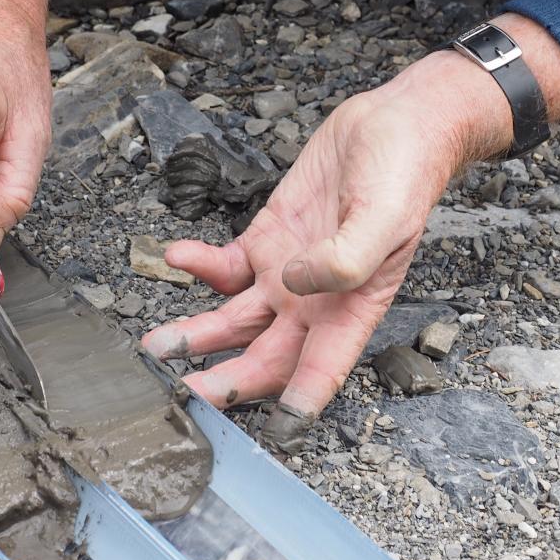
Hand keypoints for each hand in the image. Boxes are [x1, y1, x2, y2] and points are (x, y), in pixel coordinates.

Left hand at [142, 48, 513, 446]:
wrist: (391, 126)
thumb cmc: (404, 173)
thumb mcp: (385, 216)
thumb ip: (346, 257)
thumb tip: (297, 282)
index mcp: (352, 307)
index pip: (321, 370)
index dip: (297, 404)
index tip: (272, 434)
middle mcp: (315, 301)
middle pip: (263, 357)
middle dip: (223, 381)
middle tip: (183, 396)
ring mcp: (286, 272)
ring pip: (232, 320)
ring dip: (194, 335)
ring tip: (155, 346)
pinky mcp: (265, 239)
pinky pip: (224, 266)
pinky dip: (198, 265)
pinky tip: (177, 257)